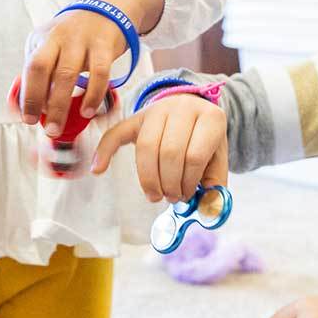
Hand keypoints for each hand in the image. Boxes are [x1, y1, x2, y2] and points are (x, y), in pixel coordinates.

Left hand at [20, 0, 163, 136]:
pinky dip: (93, 95)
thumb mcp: (52, 45)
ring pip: (68, 74)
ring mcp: (82, 40)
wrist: (109, 9)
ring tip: (62, 126)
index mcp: (43, 39)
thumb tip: (21, 105)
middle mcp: (59, 37)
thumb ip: (39, 73)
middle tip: (45, 127)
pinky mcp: (104, 45)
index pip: (30, 68)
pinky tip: (88, 111)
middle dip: (41, 102)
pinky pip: (99, 74)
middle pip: (43, 69)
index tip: (27, 118)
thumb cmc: (76, 36)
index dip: (27, 95)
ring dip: (63, 104)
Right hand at [91, 94, 227, 203]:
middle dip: (168, 183)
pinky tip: (98, 169)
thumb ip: (216, 186)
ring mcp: (158, 109)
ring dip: (149, 179)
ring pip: (146, 147)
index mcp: (211, 118)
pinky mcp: (137, 116)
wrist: (193, 111)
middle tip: (171, 197)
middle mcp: (184, 108)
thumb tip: (208, 210)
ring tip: (156, 194)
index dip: (188, 182)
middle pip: (169, 152)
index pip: (194, 156)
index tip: (187, 196)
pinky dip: (105, 151)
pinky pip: (116, 133)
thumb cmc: (205, 140)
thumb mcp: (218, 159)